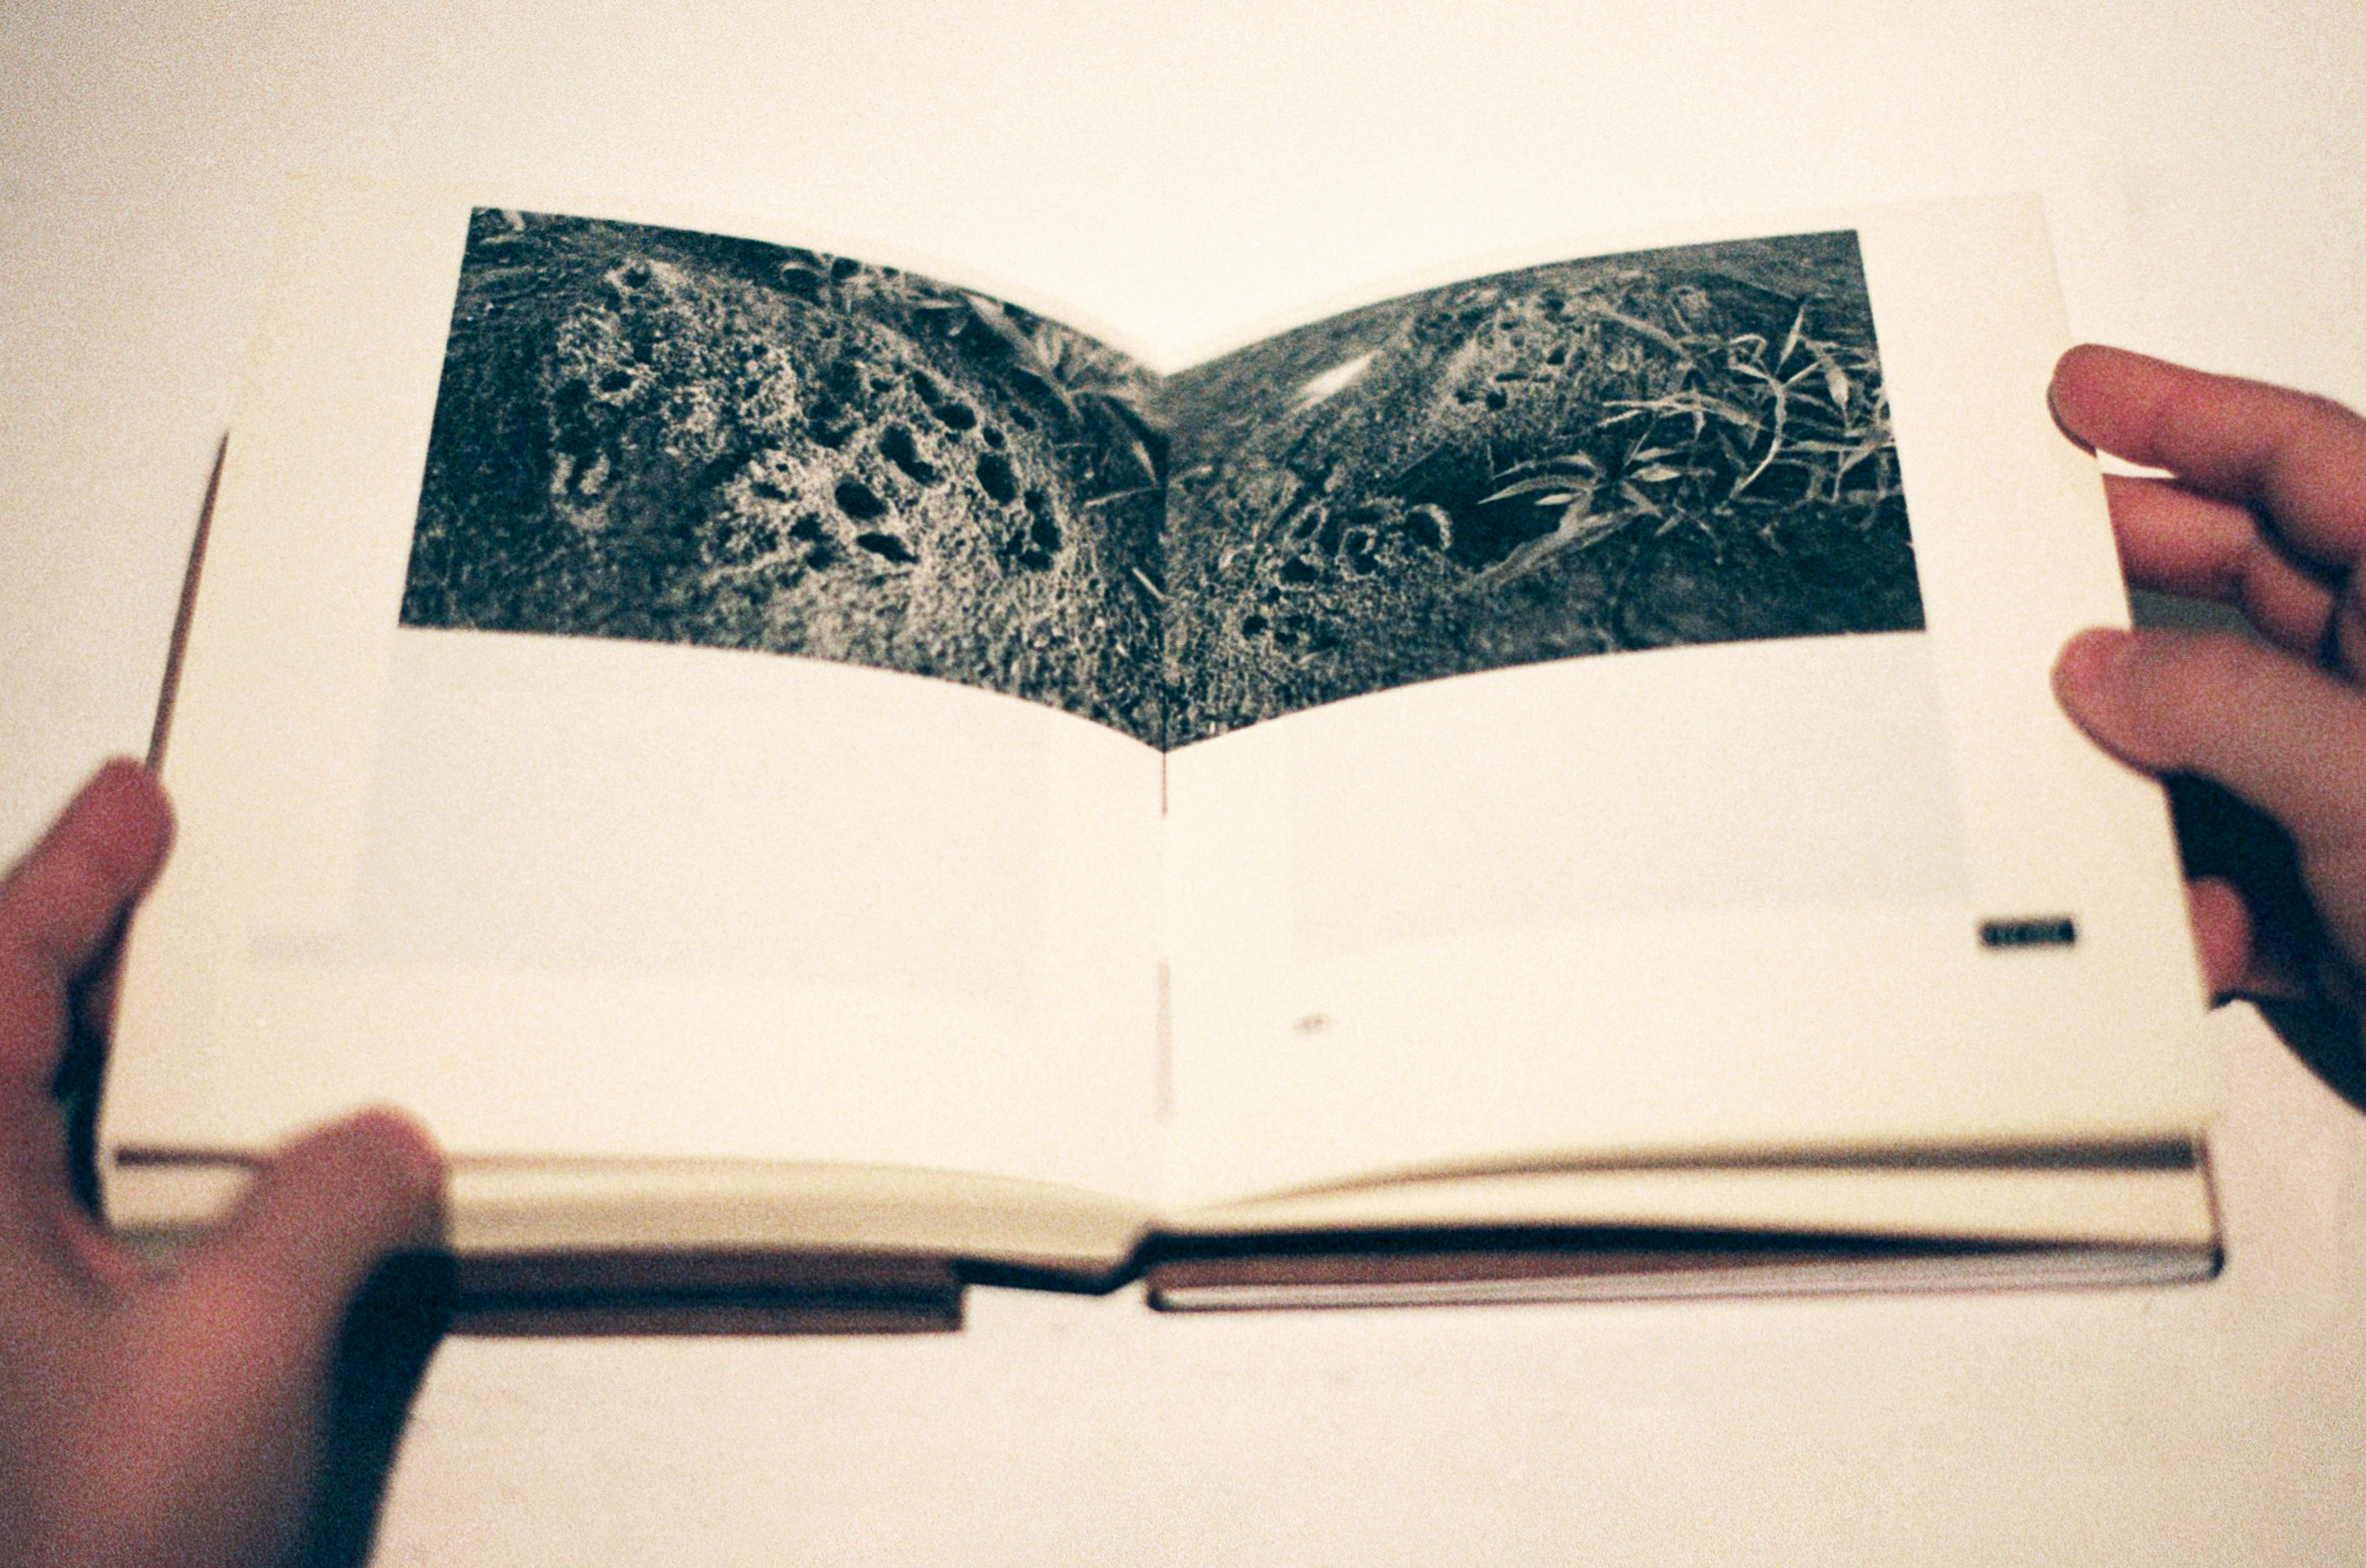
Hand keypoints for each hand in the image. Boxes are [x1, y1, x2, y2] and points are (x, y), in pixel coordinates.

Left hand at [0, 760, 445, 1567]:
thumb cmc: (68, 1553)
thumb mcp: (234, 1356)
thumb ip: (322, 1217)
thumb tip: (380, 1148)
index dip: (67, 874)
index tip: (128, 805)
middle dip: (72, 951)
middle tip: (144, 881)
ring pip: (11, 1131)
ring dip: (88, 1061)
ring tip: (169, 1012)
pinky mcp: (0, 1371)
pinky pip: (40, 1213)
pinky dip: (101, 1159)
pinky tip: (168, 1185)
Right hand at [2049, 345, 2365, 1027]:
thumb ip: (2222, 703)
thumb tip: (2100, 666)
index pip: (2307, 465)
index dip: (2187, 413)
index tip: (2079, 392)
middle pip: (2241, 591)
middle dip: (2124, 601)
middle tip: (2017, 575)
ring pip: (2208, 744)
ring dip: (2146, 792)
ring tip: (2099, 813)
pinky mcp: (2343, 902)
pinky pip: (2226, 871)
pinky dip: (2192, 907)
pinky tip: (2200, 939)